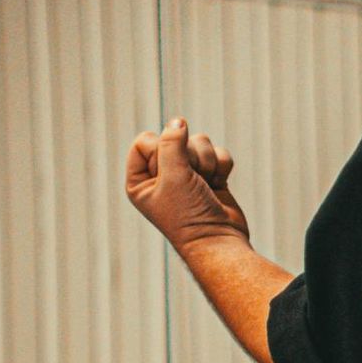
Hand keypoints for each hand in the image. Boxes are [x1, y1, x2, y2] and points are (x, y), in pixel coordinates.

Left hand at [124, 116, 252, 254]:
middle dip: (189, 156)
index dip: (160, 149)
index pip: (144, 140)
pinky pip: (217, 153)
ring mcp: (188, 175)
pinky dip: (221, 166)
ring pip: (199, 142)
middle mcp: (161, 176)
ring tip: (206, 185)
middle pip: (174, 138)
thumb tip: (178, 120)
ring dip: (207, 161)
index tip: (168, 173)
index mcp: (140, 180)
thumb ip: (171, 144)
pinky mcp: (211, 177)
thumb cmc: (189, 215)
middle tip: (192, 181)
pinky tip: (218, 185)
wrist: (219, 242)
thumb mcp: (173, 177)